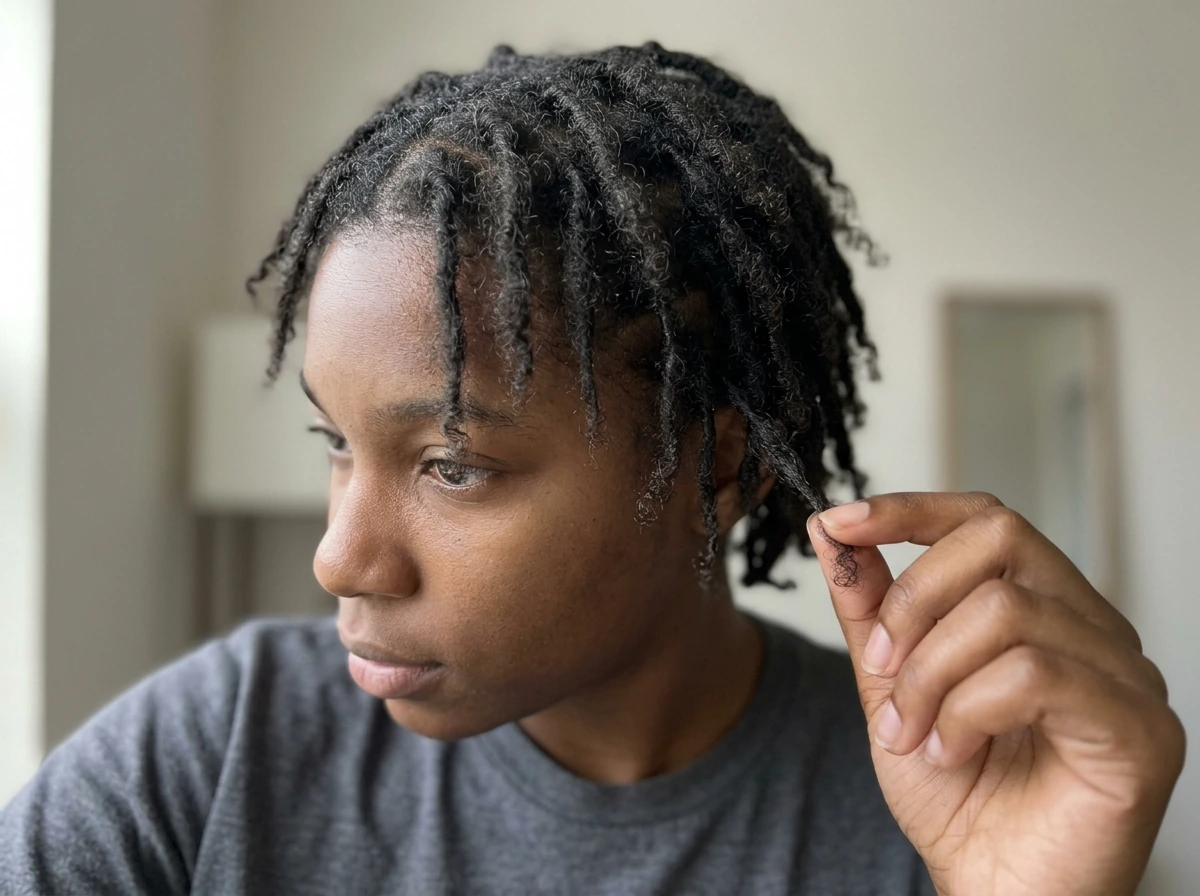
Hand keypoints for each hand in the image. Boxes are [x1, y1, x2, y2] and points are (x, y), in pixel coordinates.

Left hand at [806, 492, 1184, 895]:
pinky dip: (967, 710)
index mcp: (1046, 610)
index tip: (841, 521)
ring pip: (1006, 611)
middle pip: (999, 541)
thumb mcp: (891, 687)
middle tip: (881, 667)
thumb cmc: (956, 798)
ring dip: (930, 675)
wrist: (992, 890)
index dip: (911, 509)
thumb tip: (834, 532)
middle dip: (914, 599)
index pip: (988, 520)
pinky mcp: (1140, 729)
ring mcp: (1127, 675)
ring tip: (913, 732)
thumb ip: (871, 609)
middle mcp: (1096, 629)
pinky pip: (1033, 673)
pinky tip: (952, 751)